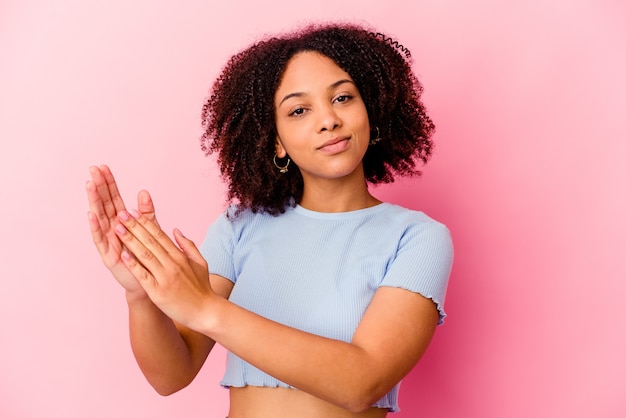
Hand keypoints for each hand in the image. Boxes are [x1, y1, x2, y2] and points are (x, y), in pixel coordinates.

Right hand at [86, 165, 157, 297]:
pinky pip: (100, 239)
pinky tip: (91, 214)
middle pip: (104, 204)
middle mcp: (113, 229)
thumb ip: (146, 213)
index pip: (114, 199)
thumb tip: (144, 191)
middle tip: (93, 169)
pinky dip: (95, 226)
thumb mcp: (149, 231)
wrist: (147, 283)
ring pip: (100, 218)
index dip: (109, 184)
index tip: (104, 167)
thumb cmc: (146, 257)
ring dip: (94, 201)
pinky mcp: (108, 255)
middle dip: (99, 187)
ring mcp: (109, 241)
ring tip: (90, 185)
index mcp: (123, 222)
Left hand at [113, 208, 213, 328]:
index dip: (145, 222)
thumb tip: (176, 230)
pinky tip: (123, 255)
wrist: (206, 312)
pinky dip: (133, 264)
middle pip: (150, 241)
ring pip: (145, 254)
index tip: (133, 212)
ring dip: (130, 240)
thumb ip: (188, 245)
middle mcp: (172, 264)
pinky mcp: (158, 292)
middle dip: (134, 226)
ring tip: (117, 229)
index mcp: (180, 256)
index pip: (160, 235)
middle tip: (121, 213)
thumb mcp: (200, 262)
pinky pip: (143, 275)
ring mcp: (165, 277)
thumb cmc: (202, 289)